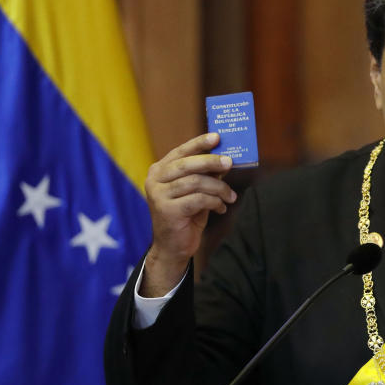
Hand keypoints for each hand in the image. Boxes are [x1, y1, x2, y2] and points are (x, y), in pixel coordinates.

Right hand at [141, 133, 236, 295]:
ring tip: (230, 196)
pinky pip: (198, 199)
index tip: (217, 137)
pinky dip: (214, 202)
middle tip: (229, 163)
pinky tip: (220, 208)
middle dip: (211, 162)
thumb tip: (223, 158)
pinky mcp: (167, 211)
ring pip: (196, 182)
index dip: (199, 143)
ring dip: (219, 188)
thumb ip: (203, 175)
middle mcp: (154, 180)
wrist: (173, 247)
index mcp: (159, 171)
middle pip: (188, 164)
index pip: (180, 152)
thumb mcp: (195, 191)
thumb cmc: (186, 216)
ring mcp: (158, 195)